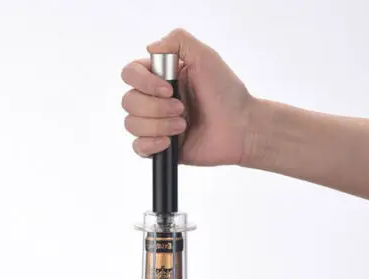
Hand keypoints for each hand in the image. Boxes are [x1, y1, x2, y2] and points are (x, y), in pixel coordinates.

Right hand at [121, 29, 253, 165]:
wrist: (240, 129)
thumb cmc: (226, 94)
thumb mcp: (205, 56)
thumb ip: (178, 40)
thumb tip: (150, 48)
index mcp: (161, 78)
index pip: (130, 74)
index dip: (143, 82)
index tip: (169, 88)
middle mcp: (155, 100)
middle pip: (128, 101)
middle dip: (156, 107)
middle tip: (183, 109)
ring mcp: (156, 124)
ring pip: (131, 124)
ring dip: (158, 125)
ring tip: (183, 126)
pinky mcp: (160, 147)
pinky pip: (138, 147)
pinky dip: (151, 144)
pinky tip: (169, 142)